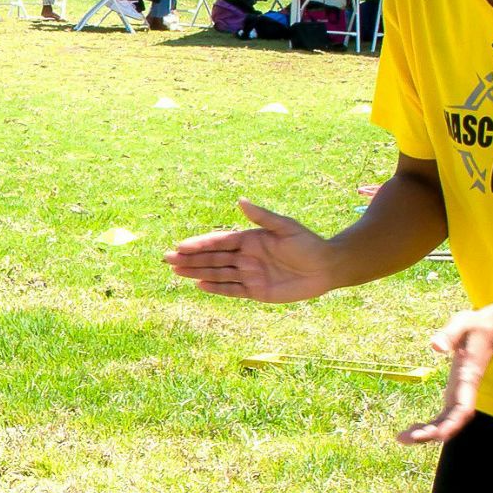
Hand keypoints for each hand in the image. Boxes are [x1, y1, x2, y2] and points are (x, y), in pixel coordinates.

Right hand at [164, 198, 335, 301]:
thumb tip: (240, 201)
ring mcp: (250, 274)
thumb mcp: (286, 227)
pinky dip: (217, 288)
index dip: (199, 244)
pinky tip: (200, 285)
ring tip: (176, 271)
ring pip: (218, 274)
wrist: (326, 267)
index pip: (219, 241)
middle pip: (212, 258)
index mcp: (250, 239)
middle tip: (166, 258)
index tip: (180, 245)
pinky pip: (232, 290)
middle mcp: (246, 257)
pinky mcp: (257, 291)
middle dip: (190, 258)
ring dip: (197, 272)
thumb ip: (262, 217)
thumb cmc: (308, 244)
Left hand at [397, 307, 492, 444]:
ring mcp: (460, 394)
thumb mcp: (461, 323)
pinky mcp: (454, 393)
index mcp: (468, 378)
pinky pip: (443, 417)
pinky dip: (429, 426)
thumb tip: (435, 346)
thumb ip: (449, 334)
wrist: (488, 329)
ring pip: (446, 423)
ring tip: (402, 438)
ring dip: (427, 434)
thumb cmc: (474, 326)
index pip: (463, 409)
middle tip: (404, 439)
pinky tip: (412, 429)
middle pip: (452, 422)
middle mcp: (465, 391)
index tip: (434, 435)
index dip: (450, 425)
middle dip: (431, 434)